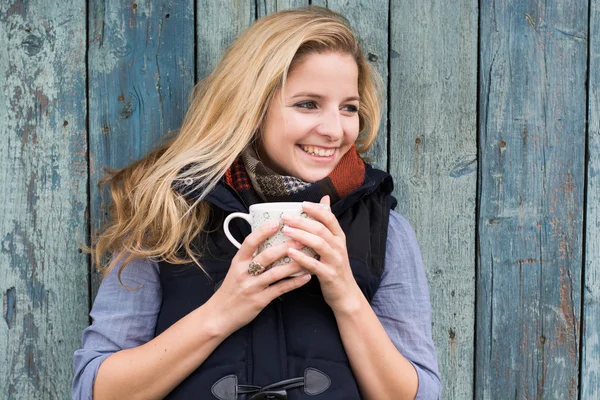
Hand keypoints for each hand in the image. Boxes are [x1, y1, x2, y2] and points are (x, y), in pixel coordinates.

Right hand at [206, 221, 311, 335]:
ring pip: (276, 273)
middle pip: (266, 256)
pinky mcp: (260, 300)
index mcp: (238, 262)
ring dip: (294, 264)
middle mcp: (244, 272)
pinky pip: (280, 289)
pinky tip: (306, 277)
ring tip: (310, 257)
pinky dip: (295, 282)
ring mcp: (252, 287)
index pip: (250, 242)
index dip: (263, 232)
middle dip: (286, 247)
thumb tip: (266, 241)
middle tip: (302, 239)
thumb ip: (249, 258)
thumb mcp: (235, 270)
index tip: (277, 223)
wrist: (219, 315)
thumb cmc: (230, 290)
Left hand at [281, 196, 362, 313]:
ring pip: (319, 244)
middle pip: (321, 229)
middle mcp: (339, 247)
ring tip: (285, 231)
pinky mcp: (329, 275)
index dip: (316, 209)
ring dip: (301, 235)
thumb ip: (327, 223)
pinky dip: (302, 258)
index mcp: (339, 237)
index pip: (330, 218)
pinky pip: (314, 264)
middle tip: (285, 217)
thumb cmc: (334, 266)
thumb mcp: (334, 244)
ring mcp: (335, 261)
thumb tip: (325, 199)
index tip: (302, 204)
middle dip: (302, 221)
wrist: (345, 294)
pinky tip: (290, 252)